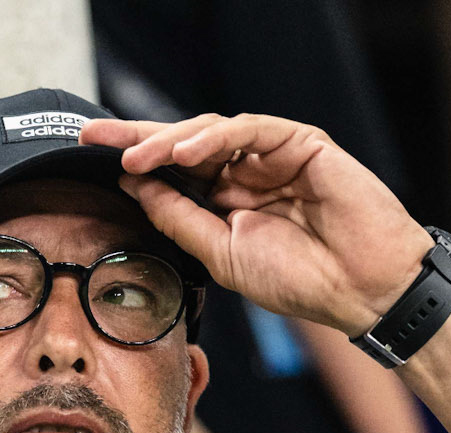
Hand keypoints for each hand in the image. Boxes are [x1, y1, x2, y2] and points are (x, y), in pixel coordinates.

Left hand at [80, 112, 430, 335]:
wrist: (360, 286)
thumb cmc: (301, 279)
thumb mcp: (222, 255)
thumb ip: (180, 220)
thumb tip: (135, 186)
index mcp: (227, 200)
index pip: (173, 174)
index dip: (134, 165)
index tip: (90, 160)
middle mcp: (246, 171)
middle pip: (183, 144)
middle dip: (136, 138)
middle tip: (92, 137)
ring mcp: (272, 153)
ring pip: (210, 131)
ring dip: (168, 141)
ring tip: (133, 155)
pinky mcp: (298, 140)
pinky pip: (247, 128)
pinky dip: (211, 136)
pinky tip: (182, 150)